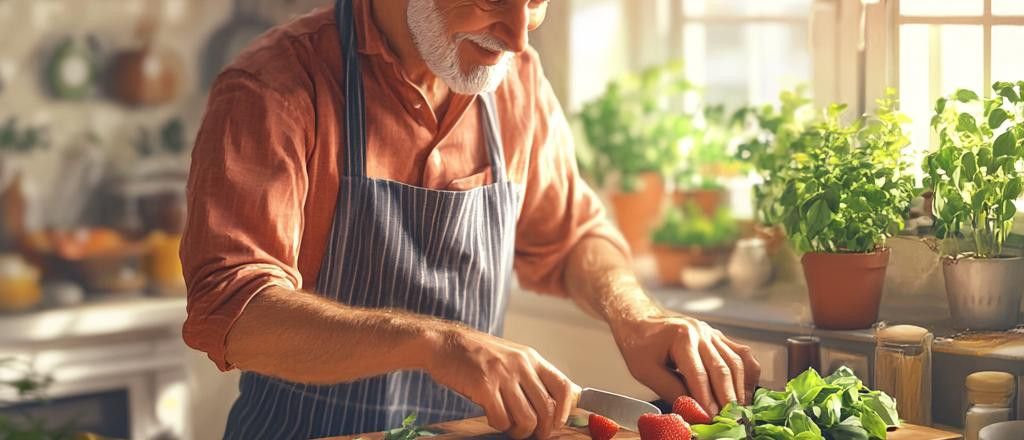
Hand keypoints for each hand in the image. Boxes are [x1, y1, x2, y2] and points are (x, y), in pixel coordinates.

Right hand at [427, 328, 580, 438]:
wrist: (444, 343)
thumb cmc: (477, 354)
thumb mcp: (512, 356)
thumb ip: (533, 375)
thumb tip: (560, 398)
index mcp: (531, 358)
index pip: (563, 387)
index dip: (565, 411)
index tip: (557, 424)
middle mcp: (521, 365)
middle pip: (547, 409)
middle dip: (542, 429)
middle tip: (531, 434)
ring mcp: (503, 375)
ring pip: (527, 419)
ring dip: (520, 431)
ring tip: (510, 427)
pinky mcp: (484, 386)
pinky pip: (502, 419)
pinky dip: (499, 425)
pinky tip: (492, 416)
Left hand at [610, 310, 760, 414]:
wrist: (640, 321)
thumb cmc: (639, 344)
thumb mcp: (645, 371)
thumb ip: (670, 390)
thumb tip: (693, 410)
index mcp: (681, 337)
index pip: (698, 374)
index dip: (706, 399)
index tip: (711, 417)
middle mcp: (700, 332)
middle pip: (721, 369)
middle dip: (727, 397)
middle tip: (730, 418)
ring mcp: (712, 333)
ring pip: (736, 362)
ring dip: (739, 388)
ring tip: (738, 409)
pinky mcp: (718, 337)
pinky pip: (741, 353)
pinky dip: (748, 373)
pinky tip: (745, 389)